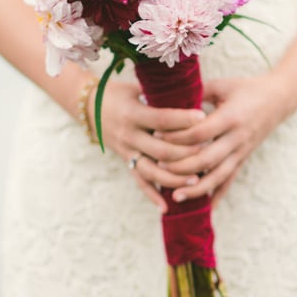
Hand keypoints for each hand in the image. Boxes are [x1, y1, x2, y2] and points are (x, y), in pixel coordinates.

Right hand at [94, 78, 207, 211]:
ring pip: (151, 171)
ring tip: (196, 181)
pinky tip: (166, 207)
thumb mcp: (137, 88)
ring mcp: (127, 151)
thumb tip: (192, 91)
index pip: (162, 119)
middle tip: (208, 150)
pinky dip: (152, 196)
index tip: (203, 117)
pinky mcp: (125, 161)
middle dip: (185, 153)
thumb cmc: (119, 93)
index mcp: (133, 114)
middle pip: (160, 150)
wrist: (88, 106)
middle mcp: (129, 135)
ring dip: (174, 179)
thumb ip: (160, 95)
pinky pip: (139, 182)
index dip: (182, 119)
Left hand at [156, 73, 289, 205]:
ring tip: (175, 196)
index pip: (199, 133)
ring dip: (196, 189)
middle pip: (206, 159)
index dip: (177, 137)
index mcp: (230, 117)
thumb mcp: (222, 85)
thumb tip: (168, 96)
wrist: (279, 99)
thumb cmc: (246, 89)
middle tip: (159, 166)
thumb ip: (197, 92)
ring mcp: (241, 151)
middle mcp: (237, 138)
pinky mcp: (244, 159)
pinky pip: (229, 181)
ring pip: (218, 176)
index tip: (157, 136)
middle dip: (180, 166)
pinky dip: (217, 196)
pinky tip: (205, 208)